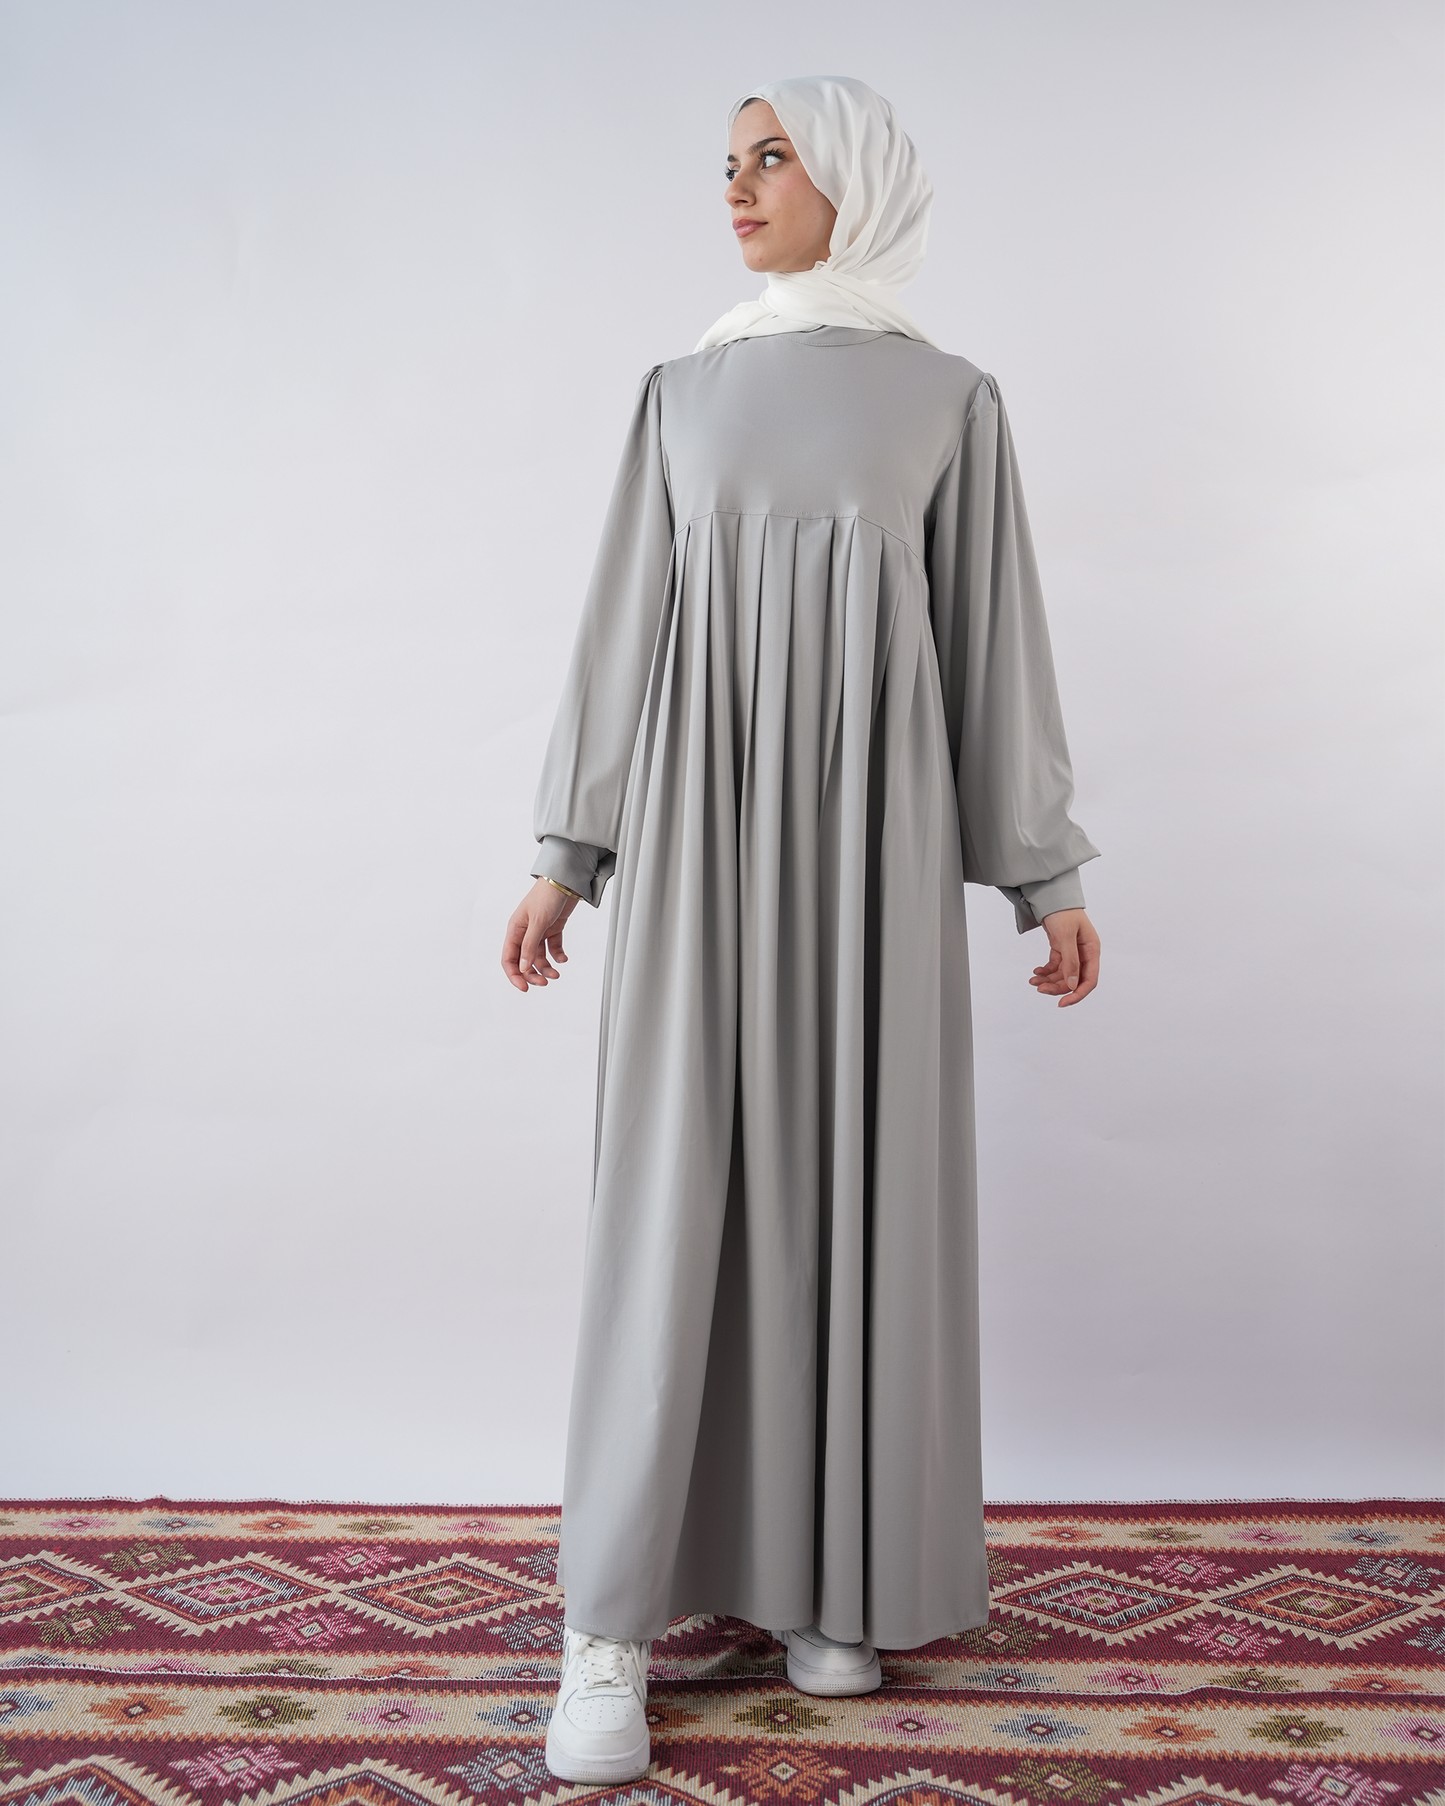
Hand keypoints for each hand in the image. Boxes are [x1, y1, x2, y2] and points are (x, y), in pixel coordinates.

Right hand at [501, 878, 578, 992]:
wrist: (565, 881)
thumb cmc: (546, 895)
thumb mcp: (538, 922)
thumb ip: (530, 946)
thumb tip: (523, 968)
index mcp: (515, 930)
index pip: (509, 958)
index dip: (514, 975)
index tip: (524, 988)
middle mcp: (525, 932)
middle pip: (524, 961)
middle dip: (533, 974)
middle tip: (545, 982)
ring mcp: (539, 931)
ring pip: (539, 957)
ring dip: (546, 967)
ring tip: (556, 973)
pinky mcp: (552, 929)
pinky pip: (552, 948)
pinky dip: (557, 956)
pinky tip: (563, 959)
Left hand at [1029, 908, 1099, 1006]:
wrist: (1052, 897)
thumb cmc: (1063, 912)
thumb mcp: (1066, 936)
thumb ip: (1070, 961)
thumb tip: (1072, 985)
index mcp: (1092, 951)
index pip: (1089, 980)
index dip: (1077, 994)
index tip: (1062, 1003)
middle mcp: (1084, 954)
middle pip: (1073, 980)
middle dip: (1057, 987)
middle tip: (1039, 989)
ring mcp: (1072, 952)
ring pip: (1062, 975)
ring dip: (1048, 980)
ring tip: (1033, 981)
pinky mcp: (1061, 950)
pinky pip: (1055, 967)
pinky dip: (1045, 972)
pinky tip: (1036, 972)